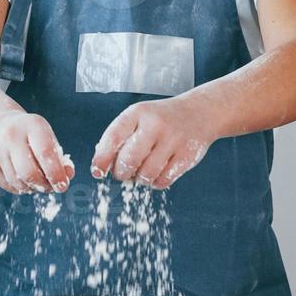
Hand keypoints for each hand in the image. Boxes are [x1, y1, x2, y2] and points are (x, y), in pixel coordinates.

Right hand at [0, 110, 72, 194]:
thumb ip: (59, 158)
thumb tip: (66, 178)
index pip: (46, 153)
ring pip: (20, 183)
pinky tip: (23, 178)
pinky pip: (10, 186)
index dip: (56, 174)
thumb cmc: (29, 134)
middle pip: (30, 173)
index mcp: (32, 125)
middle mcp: (11, 136)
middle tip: (51, 187)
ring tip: (37, 180)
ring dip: (33, 188)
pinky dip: (21, 188)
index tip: (62, 185)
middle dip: (44, 185)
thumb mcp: (46, 137)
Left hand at [91, 99, 214, 189]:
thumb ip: (120, 137)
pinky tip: (156, 175)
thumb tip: (103, 165)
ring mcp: (173, 140)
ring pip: (146, 174)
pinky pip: (164, 180)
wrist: (198, 113)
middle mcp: (155, 125)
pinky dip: (155, 183)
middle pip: (129, 160)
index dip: (102, 158)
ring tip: (140, 173)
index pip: (113, 137)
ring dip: (139, 180)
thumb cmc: (161, 119)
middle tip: (122, 174)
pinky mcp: (187, 156)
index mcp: (137, 113)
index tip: (97, 171)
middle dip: (121, 173)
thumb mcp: (138, 117)